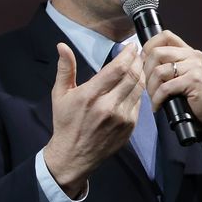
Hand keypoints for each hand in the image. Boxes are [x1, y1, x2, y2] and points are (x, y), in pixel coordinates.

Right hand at [43, 42, 143, 197]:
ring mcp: (122, 118)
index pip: (118, 69)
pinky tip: (135, 85)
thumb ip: (65, 68)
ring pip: (139, 89)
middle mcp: (109, 106)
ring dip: (141, 74)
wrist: (73, 155)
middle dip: (138, 60)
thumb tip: (62, 46)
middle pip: (133, 76)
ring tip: (139, 65)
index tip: (130, 46)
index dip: (128, 54)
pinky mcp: (129, 127)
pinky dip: (139, 91)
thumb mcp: (60, 94)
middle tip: (137, 52)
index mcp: (90, 95)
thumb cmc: (65, 122)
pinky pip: (139, 104)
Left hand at [142, 30, 201, 165]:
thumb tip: (142, 58)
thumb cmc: (193, 97)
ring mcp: (194, 67)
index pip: (165, 35)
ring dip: (150, 87)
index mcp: (188, 52)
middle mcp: (193, 56)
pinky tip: (157, 105)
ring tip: (153, 97)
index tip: (142, 61)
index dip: (149, 46)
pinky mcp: (194, 81)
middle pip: (157, 53)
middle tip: (146, 85)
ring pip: (158, 71)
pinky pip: (165, 87)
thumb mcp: (181, 75)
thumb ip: (168, 63)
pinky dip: (157, 98)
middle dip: (146, 71)